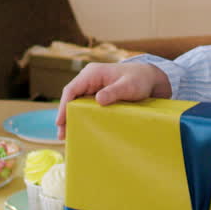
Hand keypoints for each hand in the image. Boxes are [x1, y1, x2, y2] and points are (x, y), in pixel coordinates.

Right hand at [55, 62, 171, 139]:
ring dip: (71, 118)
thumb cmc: (139, 80)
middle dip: (65, 116)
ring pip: (75, 103)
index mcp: (92, 73)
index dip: (63, 106)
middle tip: (62, 135)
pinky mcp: (97, 94)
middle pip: (71, 98)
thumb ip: (114, 92)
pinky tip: (80, 128)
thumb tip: (98, 99)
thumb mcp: (128, 86)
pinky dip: (80, 116)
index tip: (60, 122)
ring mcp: (92, 86)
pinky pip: (84, 106)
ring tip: (67, 136)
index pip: (71, 89)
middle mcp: (89, 78)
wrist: (150, 78)